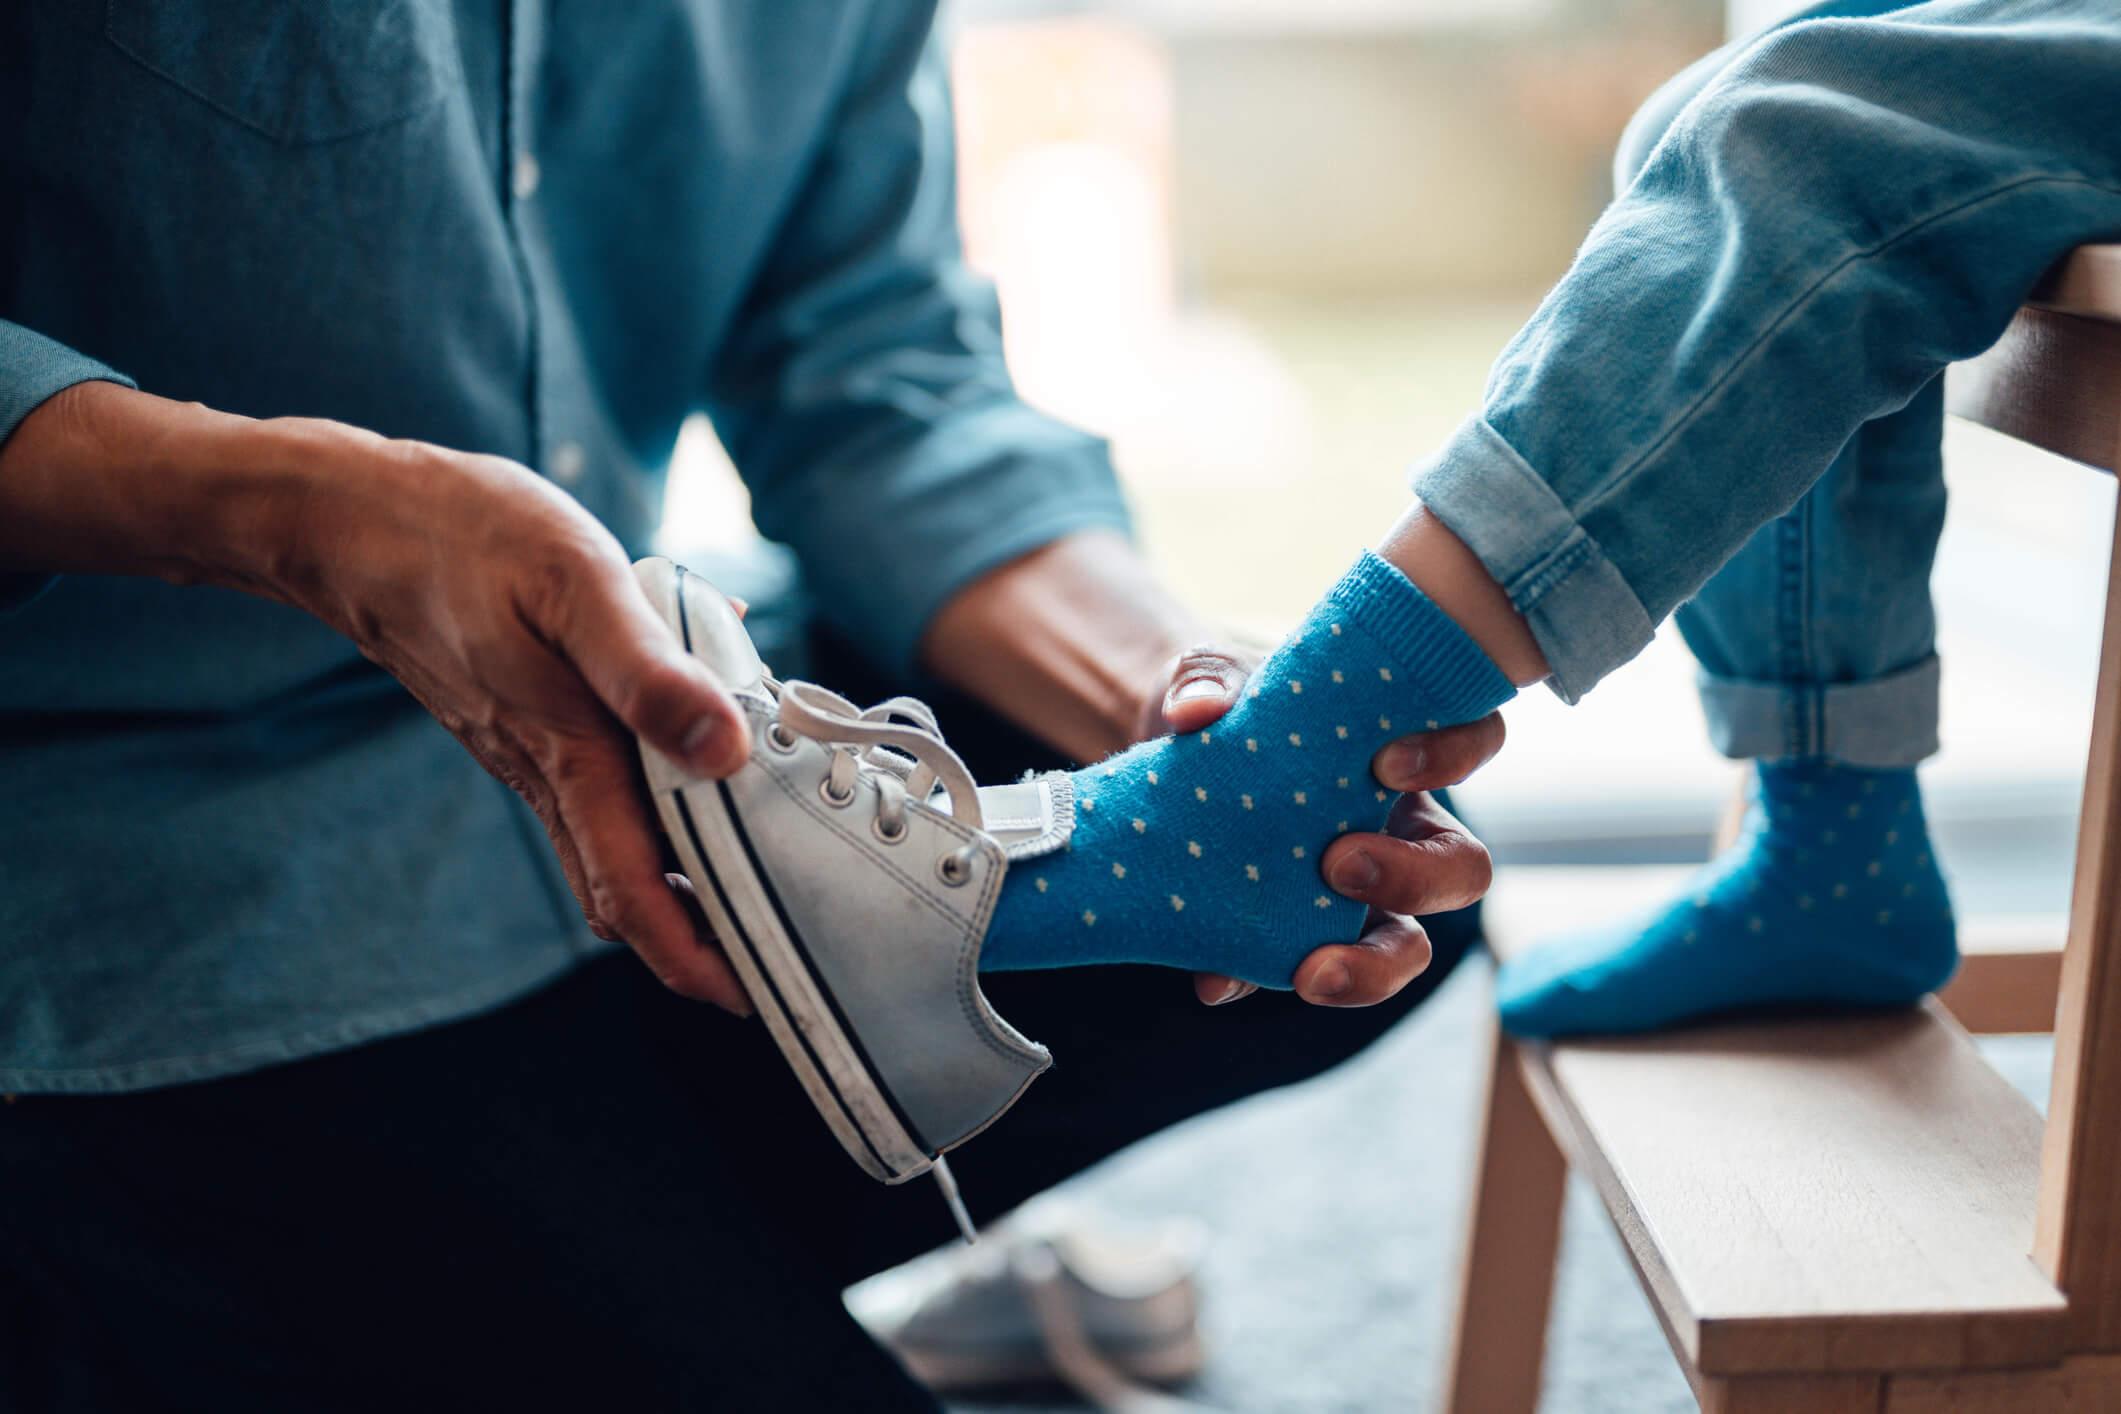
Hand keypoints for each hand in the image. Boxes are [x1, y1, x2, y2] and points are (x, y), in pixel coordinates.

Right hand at [0, 385, 754, 1011]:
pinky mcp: (523, 729)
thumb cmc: (463, 534)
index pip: (635, 896)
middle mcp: (546, 775)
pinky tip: (705, 772)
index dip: (698, 958)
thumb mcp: (575, 579)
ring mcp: (529, 757)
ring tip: (762, 881)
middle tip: (783, 952)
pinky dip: (652, 813)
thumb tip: (727, 749)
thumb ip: (650, 670)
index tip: (761, 993)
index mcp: (569, 753)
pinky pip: (595, 799)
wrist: (350, 519)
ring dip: (678, 880)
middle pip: (624, 895)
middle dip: (699, 940)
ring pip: (608, 851)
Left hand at [1140, 644, 1505, 1008]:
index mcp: (1397, 751)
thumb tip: (1198, 710)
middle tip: (1340, 864)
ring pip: (1406, 945)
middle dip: (1416, 875)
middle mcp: (1396, 828)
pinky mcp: (1291, 937)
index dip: (1455, 752)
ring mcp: (1354, 893)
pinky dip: (1252, 979)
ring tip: (1312, 973)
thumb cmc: (1221, 699)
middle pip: (1462, 868)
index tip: (1388, 764)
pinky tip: (1214, 980)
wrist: (1160, 754)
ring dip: (1372, 968)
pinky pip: (1293, 971)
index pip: (1473, 740)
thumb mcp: (1210, 673)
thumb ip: (1205, 680)